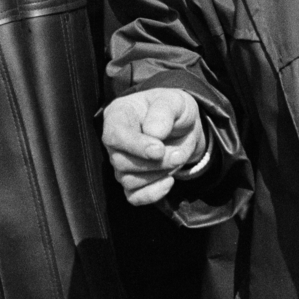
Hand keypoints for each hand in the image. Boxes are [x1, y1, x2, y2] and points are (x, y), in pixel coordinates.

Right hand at [102, 90, 205, 206]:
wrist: (184, 127)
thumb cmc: (173, 109)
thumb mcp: (174, 101)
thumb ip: (164, 111)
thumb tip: (153, 133)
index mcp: (118, 115)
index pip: (114, 135)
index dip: (135, 145)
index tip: (159, 149)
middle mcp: (114, 141)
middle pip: (120, 161)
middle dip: (153, 163)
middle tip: (178, 155)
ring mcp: (121, 163)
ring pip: (127, 180)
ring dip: (157, 175)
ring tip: (176, 159)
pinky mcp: (132, 181)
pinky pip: (134, 197)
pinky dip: (153, 193)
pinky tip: (169, 180)